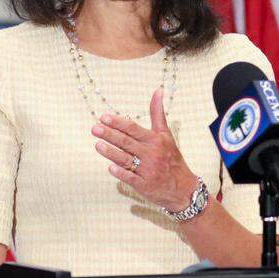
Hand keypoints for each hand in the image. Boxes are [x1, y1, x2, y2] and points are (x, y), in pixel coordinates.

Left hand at [91, 88, 199, 210]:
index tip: (104, 117)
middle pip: (127, 142)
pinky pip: (131, 178)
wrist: (183, 188)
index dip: (118, 123)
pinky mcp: (145, 185)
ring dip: (111, 152)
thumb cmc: (172, 159)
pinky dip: (121, 173)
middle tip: (95, 128)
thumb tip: (158, 90)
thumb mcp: (166, 134)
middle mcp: (151, 154)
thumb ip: (158, 113)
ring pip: (126, 159)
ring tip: (97, 145)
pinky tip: (110, 167)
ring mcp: (148, 170)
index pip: (133, 128)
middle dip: (110, 135)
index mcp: (155, 140)